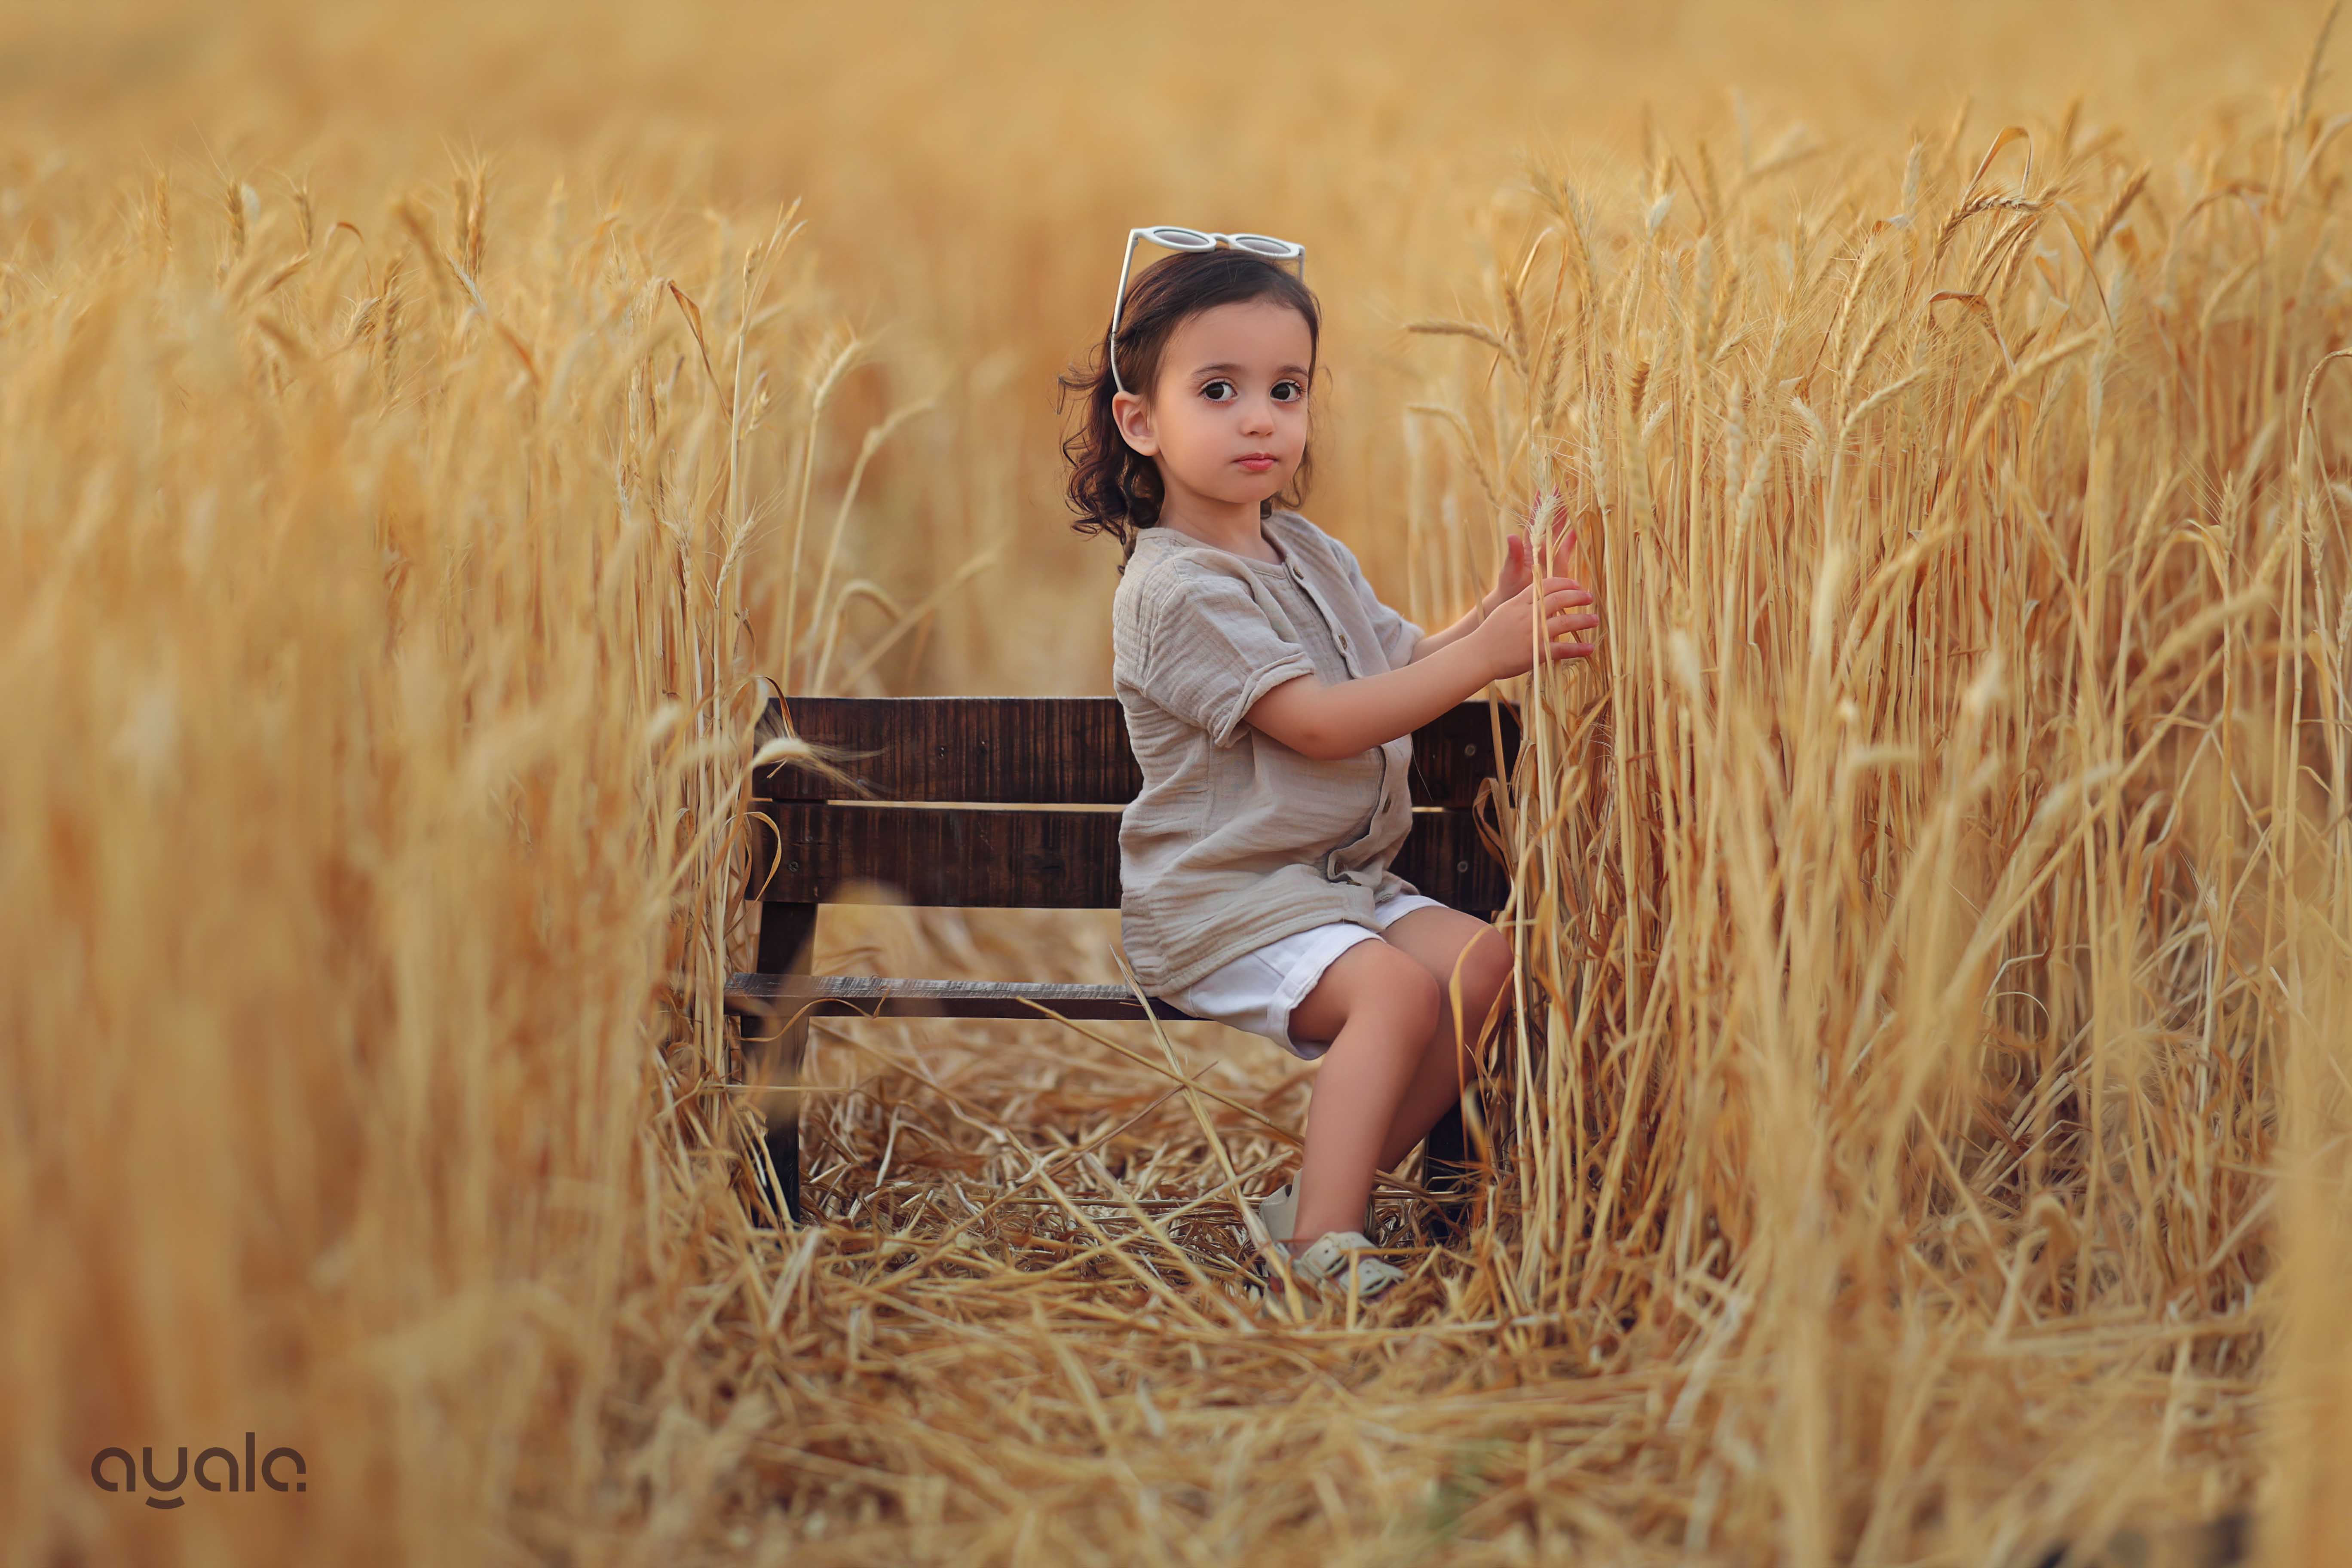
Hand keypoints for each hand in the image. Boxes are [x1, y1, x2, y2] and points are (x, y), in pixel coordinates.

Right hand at [1470, 548, 1598, 681]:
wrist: (1477, 655)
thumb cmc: (1489, 635)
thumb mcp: (1504, 611)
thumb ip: (1522, 604)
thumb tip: (1540, 598)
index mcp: (1518, 602)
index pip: (1546, 585)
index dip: (1564, 583)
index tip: (1575, 584)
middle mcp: (1527, 615)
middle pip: (1558, 599)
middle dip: (1577, 596)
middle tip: (1589, 597)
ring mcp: (1532, 634)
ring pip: (1564, 623)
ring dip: (1583, 620)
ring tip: (1594, 619)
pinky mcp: (1535, 653)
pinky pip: (1562, 649)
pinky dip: (1578, 649)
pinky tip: (1589, 648)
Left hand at [1479, 486, 1578, 618]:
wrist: (1517, 604)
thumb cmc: (1509, 587)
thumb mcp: (1510, 571)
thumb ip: (1512, 555)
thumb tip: (1511, 535)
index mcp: (1528, 544)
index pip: (1535, 519)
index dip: (1540, 504)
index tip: (1545, 487)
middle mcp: (1540, 545)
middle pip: (1550, 520)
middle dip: (1557, 503)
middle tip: (1563, 484)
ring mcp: (1550, 554)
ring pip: (1560, 530)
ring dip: (1567, 515)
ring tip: (1574, 498)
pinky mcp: (1558, 564)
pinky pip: (1568, 547)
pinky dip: (1574, 537)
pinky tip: (1580, 526)